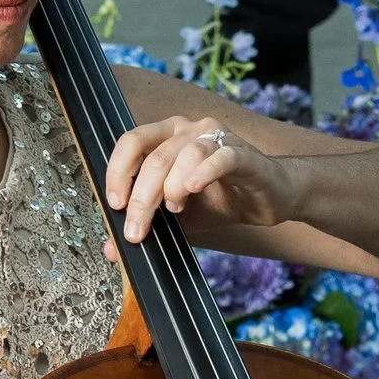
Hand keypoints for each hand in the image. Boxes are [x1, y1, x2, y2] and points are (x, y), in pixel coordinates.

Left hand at [106, 107, 301, 246]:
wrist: (268, 199)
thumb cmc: (220, 200)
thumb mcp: (176, 217)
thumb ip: (146, 225)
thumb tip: (111, 250)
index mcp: (167, 137)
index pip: (132, 142)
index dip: (118, 172)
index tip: (115, 205)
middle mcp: (189, 129)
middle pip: (154, 157)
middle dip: (141, 197)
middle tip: (138, 230)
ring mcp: (216, 137)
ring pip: (184, 155)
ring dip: (172, 188)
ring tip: (176, 209)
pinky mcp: (243, 153)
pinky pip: (220, 157)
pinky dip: (204, 172)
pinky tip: (193, 188)